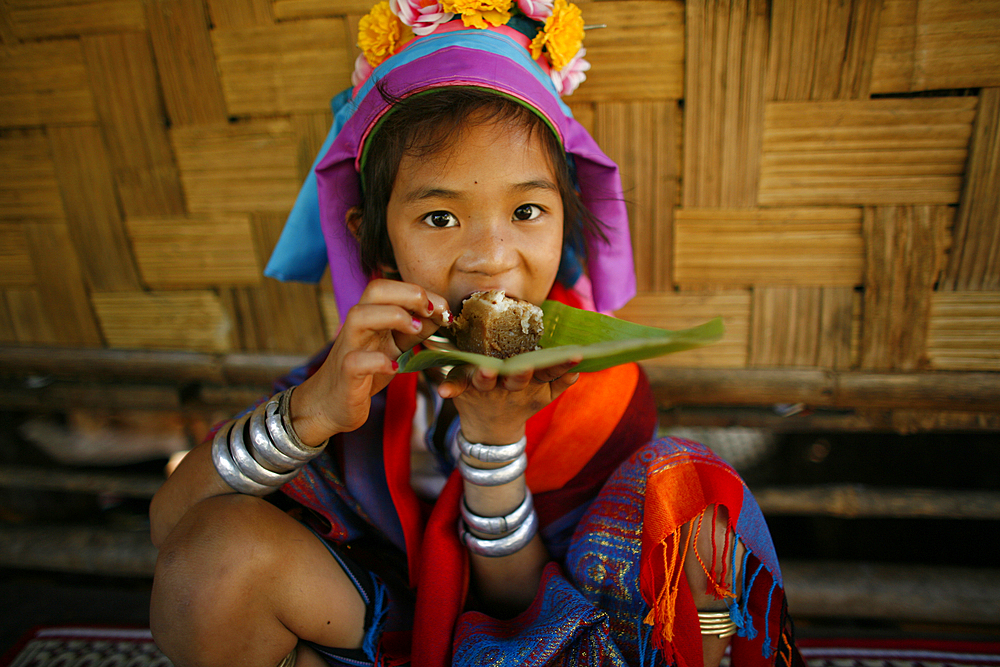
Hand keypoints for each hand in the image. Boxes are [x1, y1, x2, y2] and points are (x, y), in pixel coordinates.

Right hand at [291, 279, 450, 444]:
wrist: (331, 404)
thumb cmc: (365, 371)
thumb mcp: (394, 346)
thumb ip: (415, 329)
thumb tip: (441, 313)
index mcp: (370, 316)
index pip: (390, 288)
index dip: (418, 291)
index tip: (443, 307)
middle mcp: (357, 326)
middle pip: (374, 290)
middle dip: (407, 293)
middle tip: (431, 310)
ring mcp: (349, 347)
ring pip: (359, 315)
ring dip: (393, 316)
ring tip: (416, 329)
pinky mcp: (346, 374)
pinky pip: (356, 360)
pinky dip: (378, 361)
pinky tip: (394, 367)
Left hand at [438, 358, 580, 443]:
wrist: (491, 430)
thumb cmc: (519, 402)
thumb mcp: (542, 396)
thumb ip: (559, 382)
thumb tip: (577, 368)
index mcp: (529, 383)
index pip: (549, 371)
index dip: (563, 364)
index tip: (577, 355)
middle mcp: (508, 385)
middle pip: (517, 378)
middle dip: (521, 373)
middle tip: (526, 367)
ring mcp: (485, 387)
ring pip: (486, 380)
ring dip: (485, 376)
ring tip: (485, 371)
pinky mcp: (464, 387)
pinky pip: (455, 384)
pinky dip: (449, 388)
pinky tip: (442, 390)